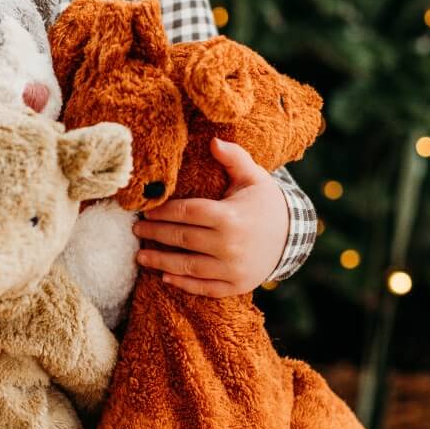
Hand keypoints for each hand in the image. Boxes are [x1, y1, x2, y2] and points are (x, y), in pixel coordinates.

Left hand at [133, 139, 289, 297]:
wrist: (293, 236)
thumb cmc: (265, 203)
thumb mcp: (254, 177)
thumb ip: (233, 158)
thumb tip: (213, 141)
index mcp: (230, 216)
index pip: (187, 213)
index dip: (163, 212)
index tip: (146, 212)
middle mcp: (229, 245)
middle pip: (182, 238)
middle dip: (155, 234)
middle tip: (136, 231)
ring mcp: (232, 268)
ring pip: (187, 266)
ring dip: (161, 262)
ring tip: (141, 256)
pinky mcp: (235, 286)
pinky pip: (203, 287)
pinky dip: (183, 283)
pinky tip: (165, 276)